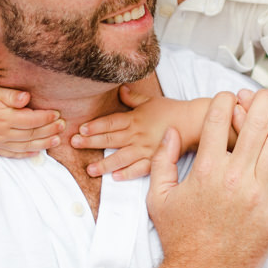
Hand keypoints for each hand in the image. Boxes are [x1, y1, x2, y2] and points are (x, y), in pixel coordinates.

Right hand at [0, 80, 62, 157]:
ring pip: (25, 146)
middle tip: (63, 126)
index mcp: (3, 118)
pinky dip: (25, 154)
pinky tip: (36, 153)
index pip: (32, 120)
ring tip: (56, 141)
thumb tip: (27, 97)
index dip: (47, 117)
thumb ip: (11, 96)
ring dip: (42, 144)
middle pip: (31, 134)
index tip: (58, 113)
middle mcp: (1, 133)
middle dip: (49, 130)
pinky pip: (12, 154)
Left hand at [74, 85, 201, 178]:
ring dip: (104, 163)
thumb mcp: (151, 101)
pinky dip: (128, 173)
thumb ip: (133, 98)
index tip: (81, 128)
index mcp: (134, 119)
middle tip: (74, 144)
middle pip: (110, 139)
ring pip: (121, 157)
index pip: (111, 122)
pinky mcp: (155, 160)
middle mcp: (137, 134)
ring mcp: (145, 149)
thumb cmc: (171, 110)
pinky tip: (116, 177)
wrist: (193, 122)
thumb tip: (120, 89)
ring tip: (89, 169)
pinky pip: (140, 169)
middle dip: (91, 142)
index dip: (95, 126)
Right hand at [147, 90, 267, 267]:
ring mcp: (257, 194)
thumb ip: (163, 161)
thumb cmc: (179, 237)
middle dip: (263, 101)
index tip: (231, 96)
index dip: (225, 101)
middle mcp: (234, 177)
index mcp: (206, 169)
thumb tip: (172, 133)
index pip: (218, 120)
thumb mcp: (159, 197)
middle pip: (254, 124)